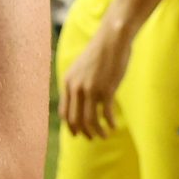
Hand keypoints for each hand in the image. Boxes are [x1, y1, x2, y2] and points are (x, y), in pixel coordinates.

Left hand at [59, 19, 132, 138]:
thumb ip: (78, 83)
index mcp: (67, 83)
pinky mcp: (106, 89)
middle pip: (75, 119)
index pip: (64, 112)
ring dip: (97, 132)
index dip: (70, 126)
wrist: (111, 40)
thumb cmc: (99, 53)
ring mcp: (90, 89)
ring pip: (89, 120)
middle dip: (83, 132)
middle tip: (92, 138)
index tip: (78, 134)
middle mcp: (76, 88)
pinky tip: (114, 127)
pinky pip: (105, 114)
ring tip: (104, 136)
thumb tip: (80, 99)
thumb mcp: (81, 69)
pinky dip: (109, 123)